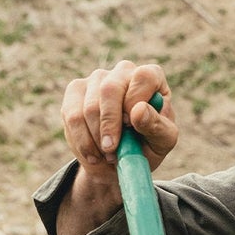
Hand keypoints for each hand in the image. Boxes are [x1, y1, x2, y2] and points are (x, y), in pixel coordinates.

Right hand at [60, 60, 177, 171]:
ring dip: (97, 139)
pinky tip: (93, 155)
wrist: (119, 161)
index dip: (136, 100)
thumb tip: (138, 111)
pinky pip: (72, 116)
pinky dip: (83, 142)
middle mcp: (123, 72)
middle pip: (110, 89)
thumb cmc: (147, 146)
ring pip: (90, 106)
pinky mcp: (75, 91)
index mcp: (150, 78)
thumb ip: (157, 126)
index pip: (143, 77)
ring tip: (108, 156)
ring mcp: (97, 79)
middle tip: (112, 150)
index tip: (131, 125)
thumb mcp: (162, 141)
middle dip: (110, 125)